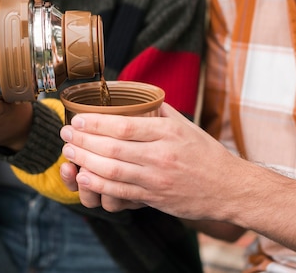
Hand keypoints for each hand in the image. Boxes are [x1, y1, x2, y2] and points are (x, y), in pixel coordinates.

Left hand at [60, 102, 243, 219]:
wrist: (229, 188)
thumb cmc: (205, 153)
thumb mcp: (185, 125)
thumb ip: (159, 111)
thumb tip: (134, 97)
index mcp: (167, 132)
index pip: (123, 125)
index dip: (95, 122)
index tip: (77, 118)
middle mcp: (161, 155)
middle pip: (112, 148)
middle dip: (82, 140)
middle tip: (65, 133)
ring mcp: (156, 179)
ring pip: (111, 171)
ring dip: (85, 161)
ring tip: (69, 152)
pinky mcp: (155, 198)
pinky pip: (120, 192)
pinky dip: (98, 185)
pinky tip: (83, 177)